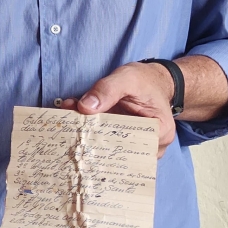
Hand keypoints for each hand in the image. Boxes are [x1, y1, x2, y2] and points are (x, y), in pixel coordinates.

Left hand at [57, 60, 177, 155]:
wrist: (150, 80)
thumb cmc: (145, 80)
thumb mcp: (127, 77)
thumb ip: (107, 90)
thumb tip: (85, 107)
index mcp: (160, 132)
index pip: (131, 145)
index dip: (104, 140)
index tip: (82, 133)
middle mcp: (150, 146)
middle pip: (117, 150)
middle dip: (91, 140)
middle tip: (68, 129)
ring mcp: (135, 146)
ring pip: (108, 148)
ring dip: (87, 135)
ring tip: (67, 123)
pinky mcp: (122, 141)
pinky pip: (104, 140)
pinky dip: (88, 130)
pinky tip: (72, 119)